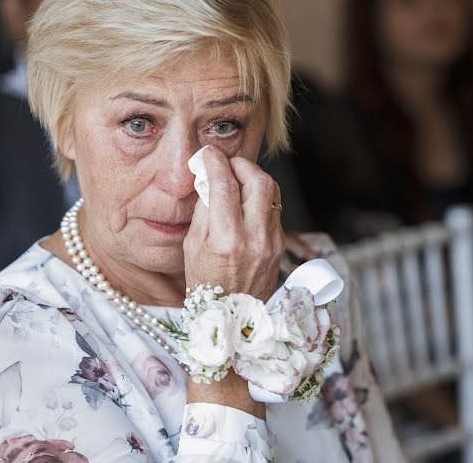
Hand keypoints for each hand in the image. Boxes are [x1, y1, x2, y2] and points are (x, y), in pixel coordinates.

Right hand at [182, 146, 283, 300]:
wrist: (234, 319)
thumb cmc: (205, 283)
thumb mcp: (192, 246)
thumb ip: (203, 209)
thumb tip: (209, 178)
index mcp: (225, 241)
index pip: (224, 186)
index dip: (216, 162)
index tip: (208, 154)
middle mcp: (253, 239)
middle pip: (258, 180)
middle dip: (241, 164)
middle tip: (226, 164)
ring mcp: (272, 241)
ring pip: (272, 191)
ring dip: (253, 177)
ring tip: (237, 179)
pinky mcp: (281, 244)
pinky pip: (274, 208)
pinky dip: (260, 197)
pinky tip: (246, 200)